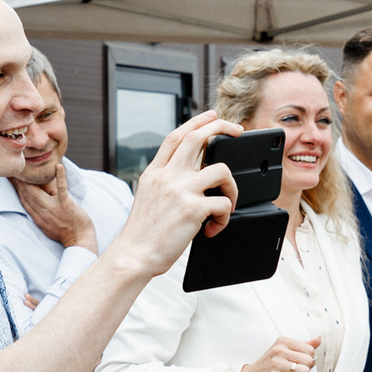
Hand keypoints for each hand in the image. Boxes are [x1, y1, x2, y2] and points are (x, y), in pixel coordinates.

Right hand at [18, 170, 96, 252]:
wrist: (80, 241)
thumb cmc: (66, 232)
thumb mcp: (46, 226)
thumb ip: (39, 213)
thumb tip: (35, 201)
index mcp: (38, 218)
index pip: (23, 200)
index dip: (16, 188)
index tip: (11, 177)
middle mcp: (42, 213)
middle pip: (27, 195)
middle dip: (19, 181)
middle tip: (15, 167)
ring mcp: (54, 208)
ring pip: (37, 192)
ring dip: (31, 179)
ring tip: (27, 165)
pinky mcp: (66, 204)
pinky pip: (61, 188)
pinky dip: (60, 176)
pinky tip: (59, 166)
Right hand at [110, 110, 242, 274]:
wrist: (133, 256)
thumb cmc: (142, 234)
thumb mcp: (147, 198)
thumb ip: (165, 183)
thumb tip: (193, 177)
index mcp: (154, 173)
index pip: (176, 137)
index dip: (196, 122)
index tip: (212, 116)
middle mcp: (167, 177)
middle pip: (198, 138)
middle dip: (223, 128)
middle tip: (238, 132)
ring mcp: (180, 191)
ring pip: (221, 170)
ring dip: (232, 187)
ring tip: (226, 204)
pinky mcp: (193, 209)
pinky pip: (224, 204)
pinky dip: (225, 217)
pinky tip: (213, 228)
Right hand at [235, 335, 320, 371]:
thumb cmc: (268, 365)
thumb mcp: (284, 350)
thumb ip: (303, 345)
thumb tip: (319, 339)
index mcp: (282, 341)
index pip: (310, 349)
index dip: (308, 359)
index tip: (298, 363)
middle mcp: (279, 350)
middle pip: (309, 361)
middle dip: (305, 369)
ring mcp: (276, 364)